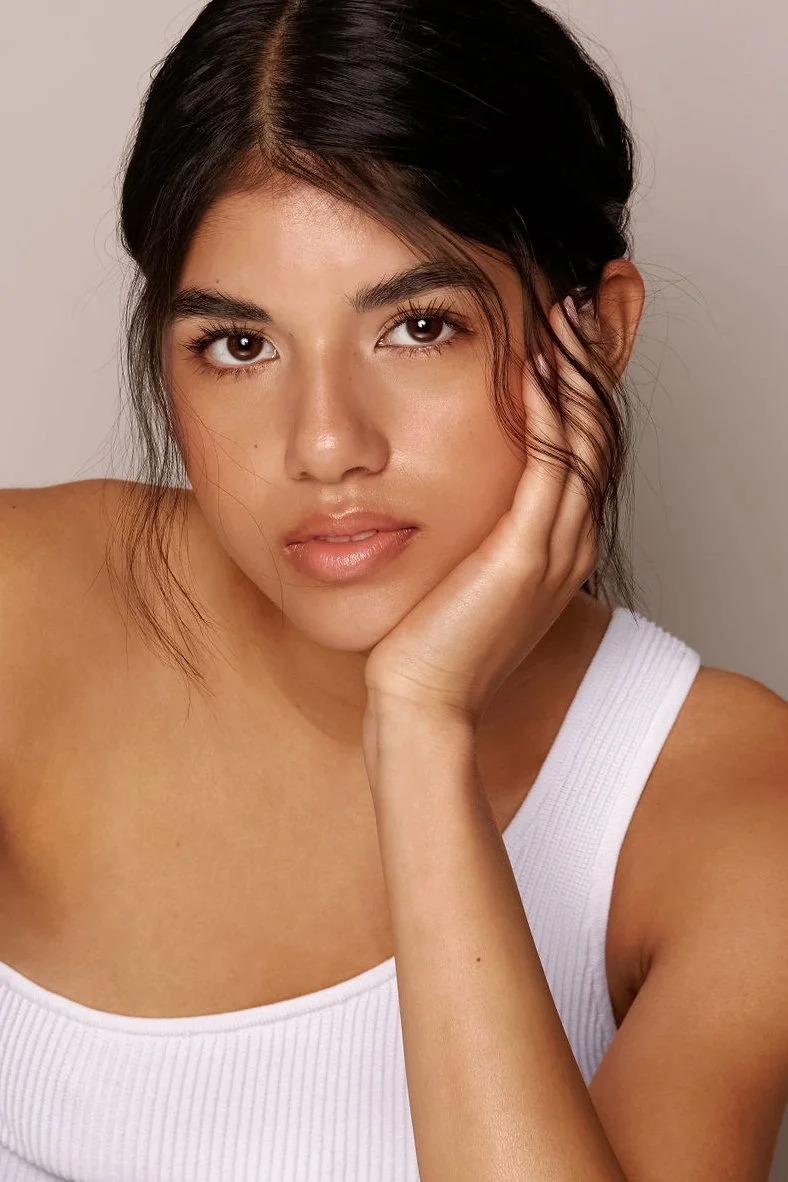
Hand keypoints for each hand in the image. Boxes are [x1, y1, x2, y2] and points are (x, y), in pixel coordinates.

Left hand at [363, 295, 608, 732]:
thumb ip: (470, 529)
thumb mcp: (459, 573)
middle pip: (593, 436)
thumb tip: (437, 485)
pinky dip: (547, 416)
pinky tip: (532, 369)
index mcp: (554, 547)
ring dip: (574, 376)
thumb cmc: (426, 640)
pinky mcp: (525, 560)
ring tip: (563, 317)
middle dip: (585, 368)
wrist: (418, 701)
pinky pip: (548, 470)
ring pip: (582, 444)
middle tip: (572, 306)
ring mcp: (553, 552)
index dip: (574, 390)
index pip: (578, 450)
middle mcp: (567, 544)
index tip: (553, 338)